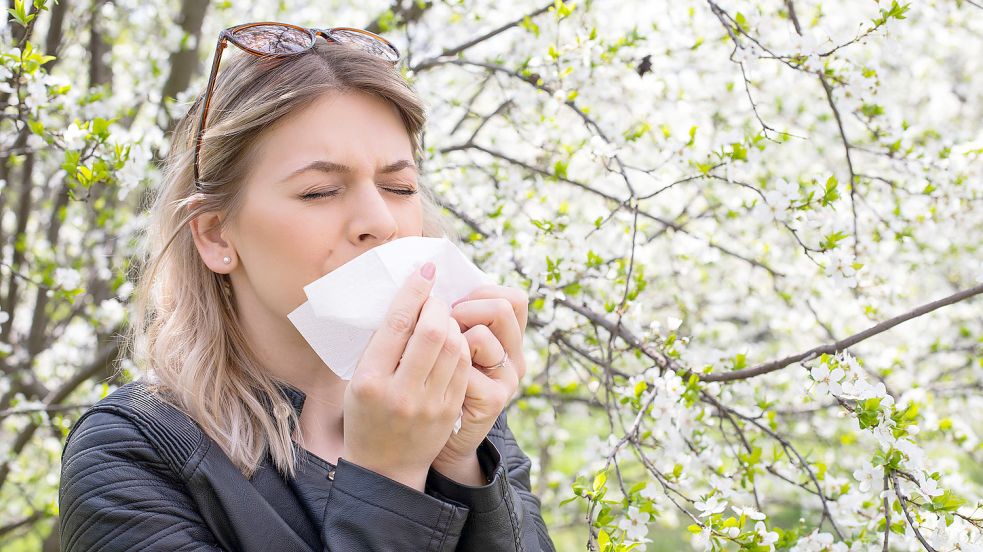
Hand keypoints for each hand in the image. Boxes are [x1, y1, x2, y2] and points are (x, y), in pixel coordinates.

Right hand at [341, 262, 471, 490]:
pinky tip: (453, 340)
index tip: (425, 270)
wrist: (385, 466)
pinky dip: (460, 345)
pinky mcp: (449, 410)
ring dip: (452, 323)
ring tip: (443, 318)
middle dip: (438, 306)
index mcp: (370, 380)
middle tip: (435, 299)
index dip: (414, 291)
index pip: (397, 324)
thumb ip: (380, 344)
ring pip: (454, 346)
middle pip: (431, 331)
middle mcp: (400, 392)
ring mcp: (428, 403)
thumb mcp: (359, 379)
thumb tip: (407, 299)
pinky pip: (463, 366)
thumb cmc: (366, 412)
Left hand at [431, 285, 528, 475]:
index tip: (456, 306)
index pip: (514, 298)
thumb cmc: (434, 383)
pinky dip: (443, 366)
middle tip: (445, 328)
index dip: (482, 293)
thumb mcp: (450, 345)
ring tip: (438, 357)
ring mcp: (508, 379)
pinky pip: (465, 364)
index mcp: (508, 338)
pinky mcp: (495, 399)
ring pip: (481, 334)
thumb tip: (429, 275)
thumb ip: (454, 318)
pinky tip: (434, 380)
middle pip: (503, 308)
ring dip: (451, 337)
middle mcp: (515, 357)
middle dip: (465, 310)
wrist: (436, 440)